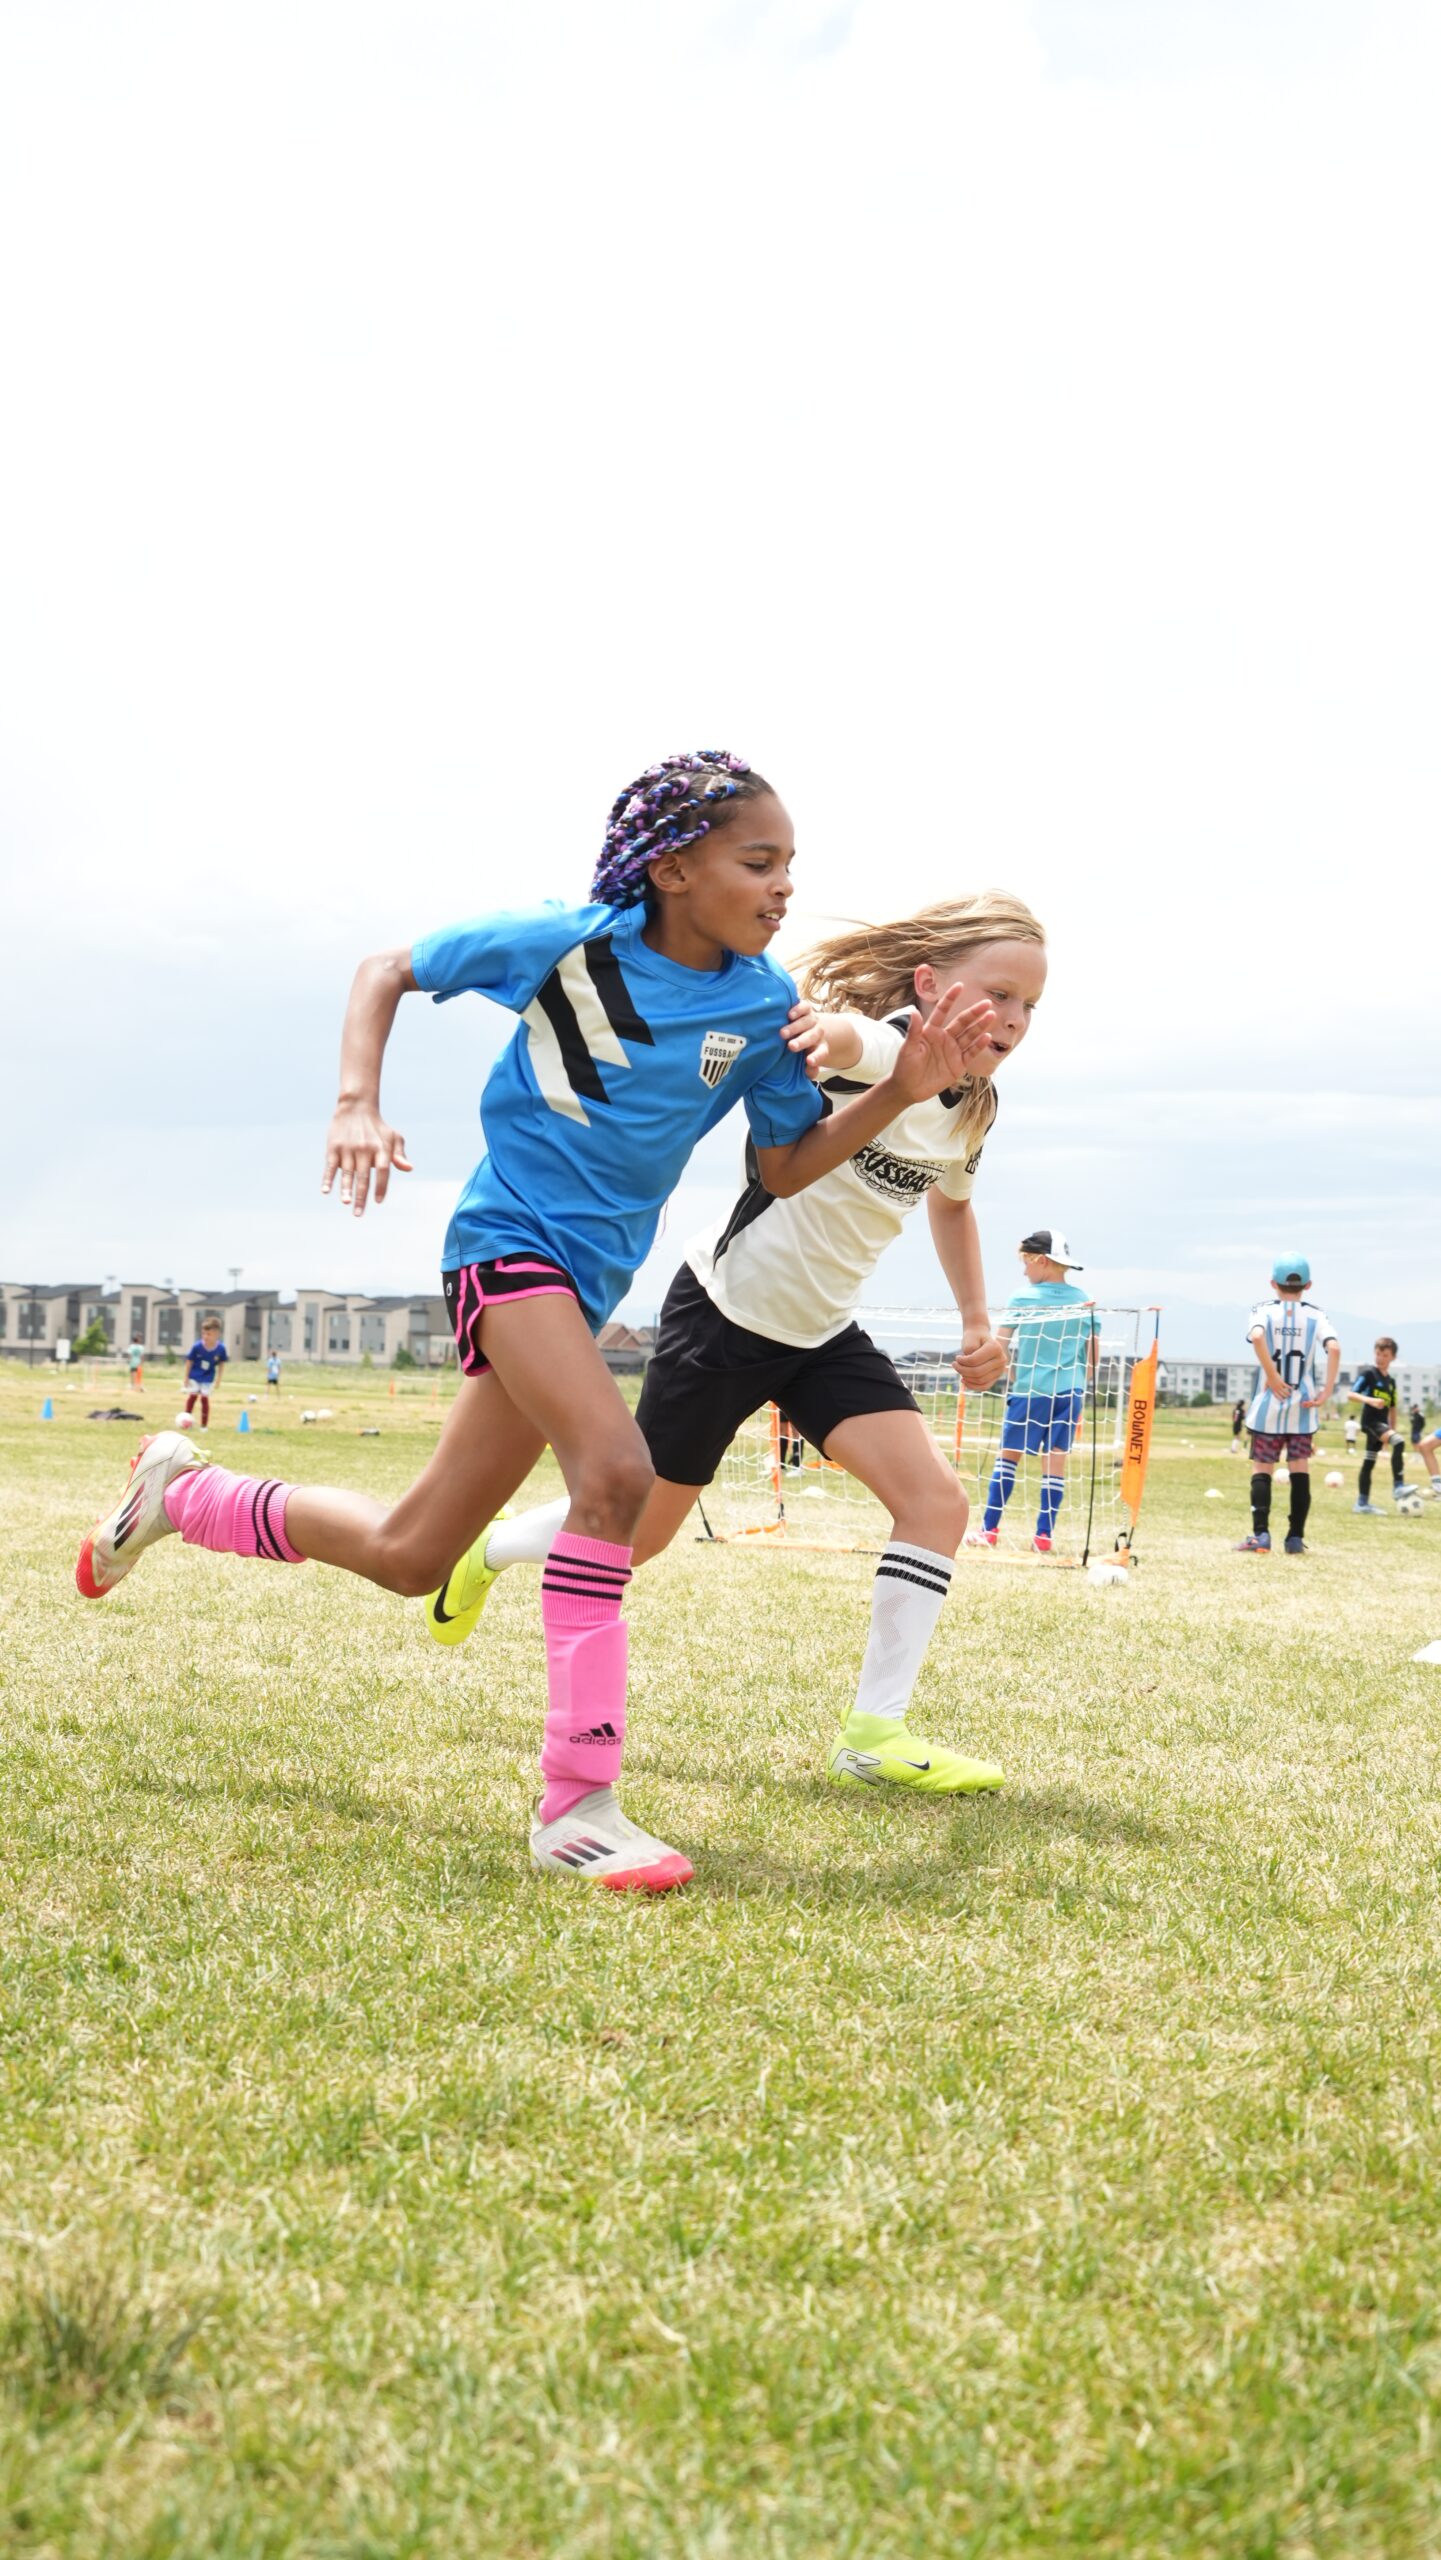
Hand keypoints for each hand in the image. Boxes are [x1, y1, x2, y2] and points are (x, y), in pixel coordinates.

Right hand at [322, 1102, 412, 1214]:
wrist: (356, 1107)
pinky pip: (330, 1166)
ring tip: (347, 1203)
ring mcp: (348, 1148)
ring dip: (346, 1189)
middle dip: (362, 1197)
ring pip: (347, 1173)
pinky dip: (328, 1179)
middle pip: (364, 1176)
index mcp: (381, 1148)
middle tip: (359, 1214)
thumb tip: (409, 1168)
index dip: (381, 1187)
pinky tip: (326, 1191)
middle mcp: (365, 1149)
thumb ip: (400, 1154)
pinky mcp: (334, 1147)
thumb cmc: (378, 1127)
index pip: (382, 1171)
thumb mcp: (393, 1137)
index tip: (378, 1201)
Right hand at [784, 999, 831, 1079]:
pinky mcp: (806, 1008)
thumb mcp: (804, 1059)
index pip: (821, 1053)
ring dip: (796, 1028)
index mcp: (819, 1046)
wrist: (805, 1026)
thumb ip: (808, 1069)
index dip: (816, 1057)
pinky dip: (798, 1010)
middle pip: (812, 1036)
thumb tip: (807, 1071)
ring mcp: (812, 1019)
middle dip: (802, 1041)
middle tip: (791, 1047)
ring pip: (807, 1022)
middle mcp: (817, 1032)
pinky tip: (789, 1015)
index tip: (809, 1061)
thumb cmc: (802, 1048)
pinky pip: (805, 1007)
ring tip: (783, 1034)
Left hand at [886, 987, 994, 1104]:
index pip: (943, 1011)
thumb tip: (913, 1011)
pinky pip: (971, 1053)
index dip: (951, 998)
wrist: (909, 1089)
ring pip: (970, 1035)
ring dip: (981, 1026)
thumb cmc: (904, 1067)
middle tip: (987, 1003)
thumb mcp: (908, 1048)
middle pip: (962, 1022)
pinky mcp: (958, 1064)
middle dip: (974, 1012)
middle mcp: (945, 1038)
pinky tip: (987, 1037)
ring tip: (991, 1016)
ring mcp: (953, 1051)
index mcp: (931, 1031)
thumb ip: (914, 1030)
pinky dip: (979, 1045)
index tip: (960, 986)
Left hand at [953, 1329, 1007, 1390]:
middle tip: (954, 1365)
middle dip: (962, 1370)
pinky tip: (964, 1380)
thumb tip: (967, 1371)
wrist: (982, 1338)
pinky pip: (984, 1386)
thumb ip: (968, 1352)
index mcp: (995, 1348)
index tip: (956, 1358)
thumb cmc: (974, 1338)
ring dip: (966, 1378)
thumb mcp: (969, 1339)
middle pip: (977, 1372)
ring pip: (980, 1380)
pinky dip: (972, 1386)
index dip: (962, 1361)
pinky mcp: (997, 1377)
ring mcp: (1000, 1369)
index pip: (974, 1360)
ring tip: (959, 1370)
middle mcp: (1001, 1359)